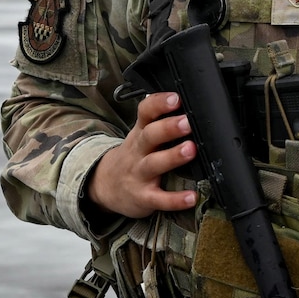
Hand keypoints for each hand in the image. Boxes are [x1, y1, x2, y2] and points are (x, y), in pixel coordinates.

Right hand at [86, 92, 198, 218]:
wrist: (105, 186)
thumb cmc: (134, 155)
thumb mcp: (141, 135)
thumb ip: (161, 121)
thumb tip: (194, 106)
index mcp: (140, 133)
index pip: (146, 112)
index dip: (159, 104)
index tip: (176, 98)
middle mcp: (138, 151)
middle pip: (150, 135)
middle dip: (169, 127)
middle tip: (187, 122)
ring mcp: (139, 175)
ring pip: (154, 164)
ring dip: (173, 157)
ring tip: (191, 150)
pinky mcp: (143, 197)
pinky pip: (159, 199)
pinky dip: (175, 199)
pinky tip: (192, 197)